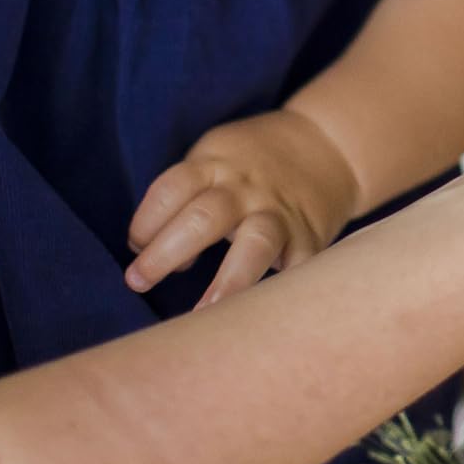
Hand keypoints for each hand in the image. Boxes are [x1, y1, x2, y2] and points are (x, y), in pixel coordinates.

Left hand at [126, 108, 360, 304]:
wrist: (328, 144)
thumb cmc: (251, 163)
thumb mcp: (215, 160)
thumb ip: (184, 202)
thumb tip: (154, 258)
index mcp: (216, 166)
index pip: (172, 189)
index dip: (146, 221)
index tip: (136, 246)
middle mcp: (247, 189)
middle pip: (203, 217)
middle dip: (164, 253)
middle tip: (139, 282)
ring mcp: (281, 213)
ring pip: (255, 243)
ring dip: (228, 280)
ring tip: (204, 313)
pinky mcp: (310, 237)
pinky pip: (298, 267)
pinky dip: (282, 293)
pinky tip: (261, 320)